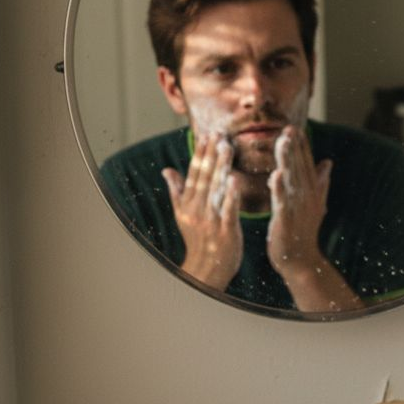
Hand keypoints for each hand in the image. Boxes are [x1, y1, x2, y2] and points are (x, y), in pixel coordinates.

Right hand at [161, 131, 241, 290]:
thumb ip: (176, 191)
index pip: (194, 173)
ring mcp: (210, 219)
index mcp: (188, 203)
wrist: (206, 269)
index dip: (201, 153)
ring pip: (216, 189)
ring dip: (221, 167)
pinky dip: (231, 194)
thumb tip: (166, 170)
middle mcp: (196, 209)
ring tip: (227, 147)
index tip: (207, 134)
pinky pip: (228, 209)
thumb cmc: (197, 241)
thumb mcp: (182, 215)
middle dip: (211, 154)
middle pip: (205, 177)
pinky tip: (236, 179)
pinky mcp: (225, 230)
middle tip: (220, 133)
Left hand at [266, 126, 332, 278]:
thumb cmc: (304, 232)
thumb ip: (321, 182)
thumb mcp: (316, 204)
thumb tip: (328, 161)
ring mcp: (297, 207)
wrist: (301, 260)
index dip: (301, 145)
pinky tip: (276, 174)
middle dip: (294, 146)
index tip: (294, 127)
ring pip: (291, 178)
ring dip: (288, 159)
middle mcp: (306, 196)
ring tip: (282, 140)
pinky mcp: (285, 219)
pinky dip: (280, 188)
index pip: (306, 163)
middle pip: (299, 166)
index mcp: (311, 191)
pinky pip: (282, 201)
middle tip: (288, 126)